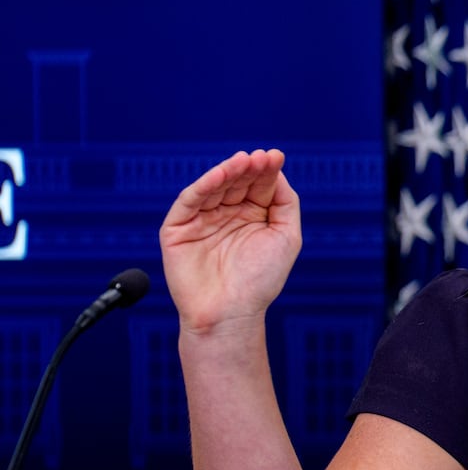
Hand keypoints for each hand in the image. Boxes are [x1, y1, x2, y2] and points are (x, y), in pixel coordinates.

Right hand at [160, 149, 301, 332]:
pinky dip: (203, 186)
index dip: (266, 170)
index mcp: (252, 215)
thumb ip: (285, 203)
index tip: (275, 156)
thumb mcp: (287, 237)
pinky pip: (190, 201)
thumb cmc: (261, 280)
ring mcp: (202, 220)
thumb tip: (276, 171)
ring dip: (228, 172)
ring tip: (244, 161)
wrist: (231, 314)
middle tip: (260, 157)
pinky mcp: (178, 228)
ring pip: (214, 187)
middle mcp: (227, 214)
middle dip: (249, 168)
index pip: (259, 185)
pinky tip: (219, 175)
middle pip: (237, 182)